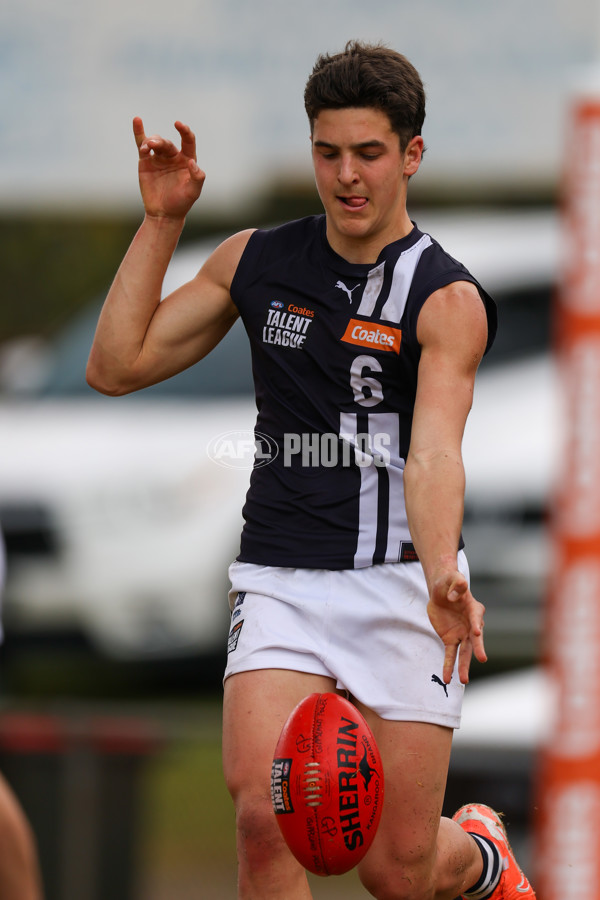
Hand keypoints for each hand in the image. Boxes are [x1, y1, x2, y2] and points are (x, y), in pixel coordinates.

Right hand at [133, 117, 205, 219]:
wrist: (163, 214)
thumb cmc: (181, 204)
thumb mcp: (193, 192)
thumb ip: (197, 177)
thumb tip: (191, 162)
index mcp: (187, 160)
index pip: (188, 141)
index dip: (184, 131)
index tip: (179, 124)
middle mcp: (173, 157)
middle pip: (167, 143)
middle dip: (160, 142)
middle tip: (152, 146)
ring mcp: (159, 158)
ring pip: (155, 142)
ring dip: (150, 142)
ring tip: (146, 148)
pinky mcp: (146, 162)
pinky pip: (142, 145)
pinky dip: (139, 133)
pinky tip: (137, 121)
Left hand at [427, 570, 486, 684]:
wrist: (441, 591)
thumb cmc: (449, 583)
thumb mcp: (451, 578)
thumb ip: (456, 584)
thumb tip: (453, 596)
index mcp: (473, 608)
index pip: (476, 617)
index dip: (477, 624)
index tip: (477, 632)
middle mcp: (471, 624)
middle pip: (475, 639)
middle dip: (478, 648)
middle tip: (482, 659)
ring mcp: (462, 634)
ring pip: (464, 652)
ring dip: (463, 666)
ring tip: (464, 680)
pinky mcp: (451, 639)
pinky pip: (450, 654)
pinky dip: (448, 666)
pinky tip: (447, 678)